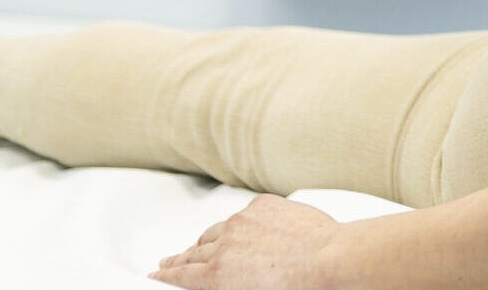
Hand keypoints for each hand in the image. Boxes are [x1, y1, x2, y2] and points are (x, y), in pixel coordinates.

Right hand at [149, 194, 338, 289]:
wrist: (330, 259)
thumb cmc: (299, 287)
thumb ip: (224, 286)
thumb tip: (219, 281)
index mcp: (217, 275)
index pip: (181, 275)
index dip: (166, 275)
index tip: (157, 274)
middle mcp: (224, 246)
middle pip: (192, 253)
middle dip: (178, 259)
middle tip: (168, 263)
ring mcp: (243, 222)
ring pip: (215, 232)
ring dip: (205, 241)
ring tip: (198, 247)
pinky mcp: (263, 206)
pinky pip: (244, 214)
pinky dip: (240, 223)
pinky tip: (241, 228)